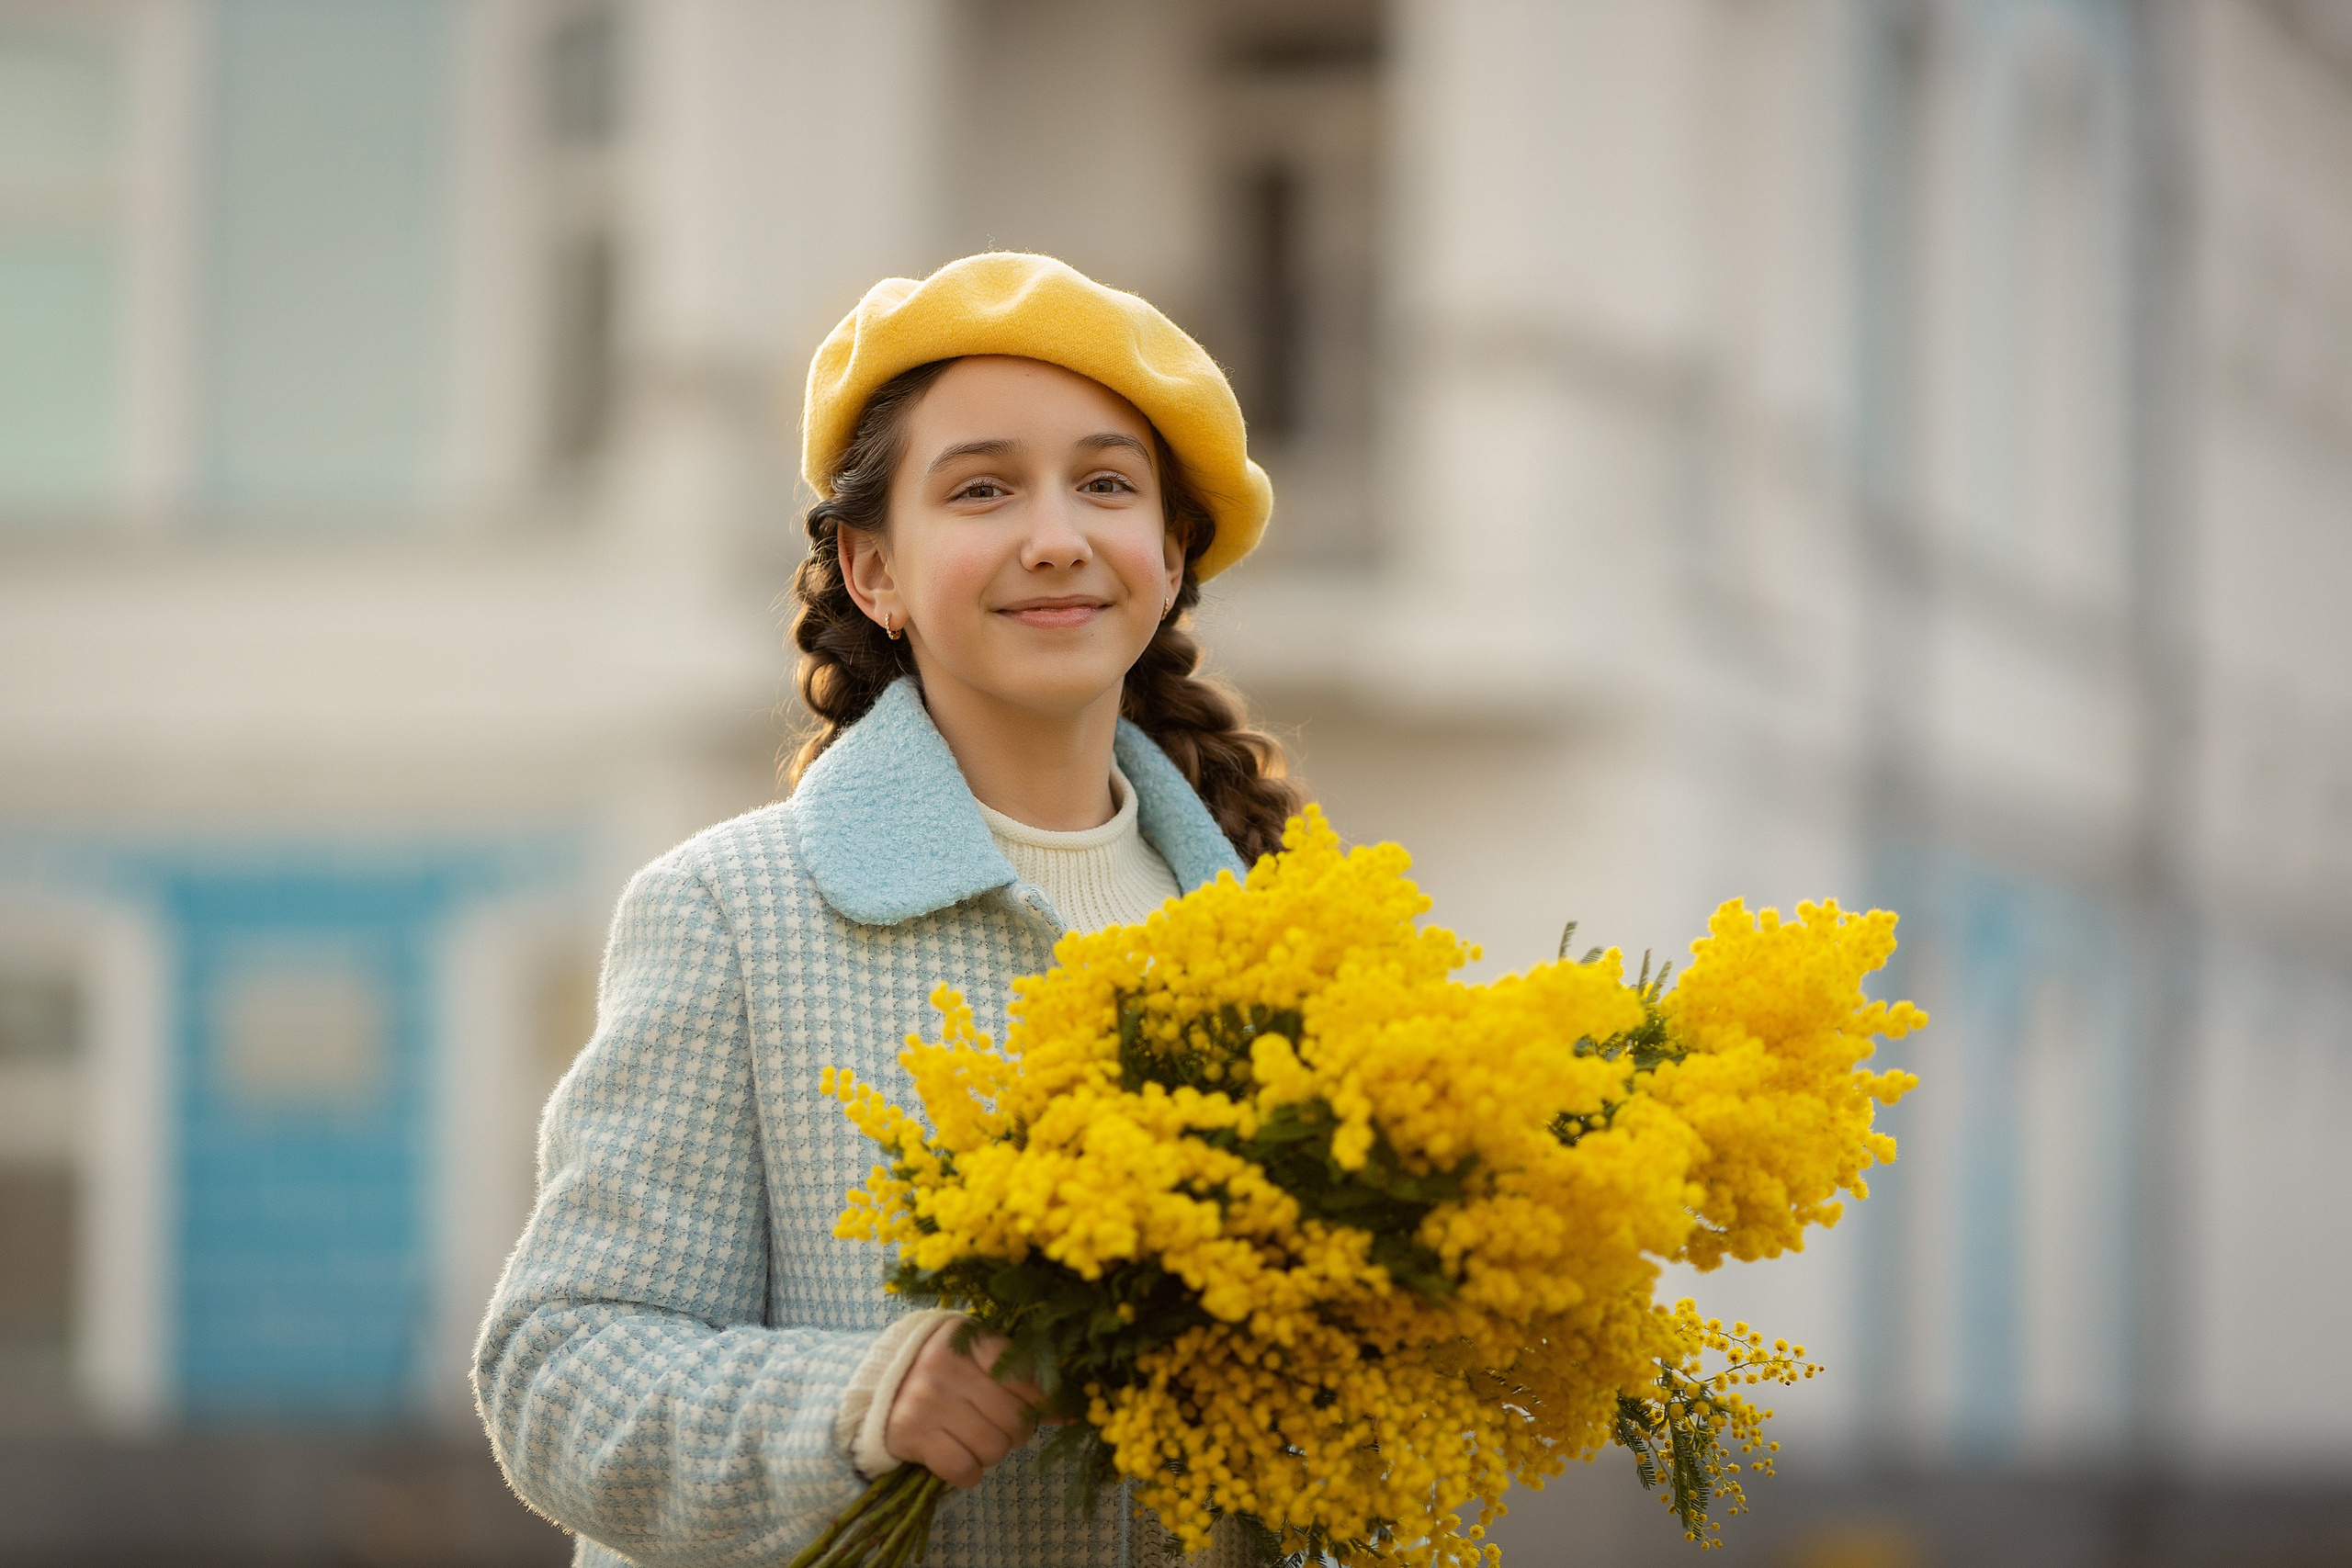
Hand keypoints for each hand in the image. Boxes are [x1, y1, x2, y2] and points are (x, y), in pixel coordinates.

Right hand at [882, 1320, 1047, 1488]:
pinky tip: (960, 1456)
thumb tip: (1071, 1412)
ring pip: (993, 1447)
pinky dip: (969, 1473)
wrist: (878, 1388)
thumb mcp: (977, 1359)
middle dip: (1017, 1432)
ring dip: (992, 1452)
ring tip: (977, 1438)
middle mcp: (945, 1366)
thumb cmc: (944, 1372)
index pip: (1024, 1377)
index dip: (1043, 1402)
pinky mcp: (910, 1434)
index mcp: (967, 1339)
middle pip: (1014, 1418)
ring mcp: (926, 1400)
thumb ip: (1021, 1377)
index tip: (1045, 1411)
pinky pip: (963, 1469)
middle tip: (1003, 1428)